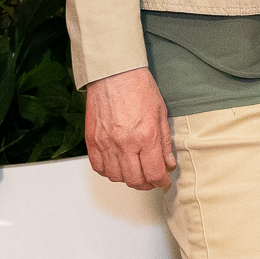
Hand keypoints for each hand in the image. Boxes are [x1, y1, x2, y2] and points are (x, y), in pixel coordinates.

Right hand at [84, 67, 174, 189]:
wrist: (114, 74)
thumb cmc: (139, 88)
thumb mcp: (161, 114)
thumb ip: (165, 142)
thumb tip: (168, 162)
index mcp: (146, 136)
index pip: (154, 172)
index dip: (161, 181)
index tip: (163, 181)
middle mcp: (124, 143)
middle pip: (134, 180)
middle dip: (146, 184)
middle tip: (151, 180)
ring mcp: (105, 144)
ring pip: (115, 177)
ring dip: (127, 179)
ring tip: (136, 172)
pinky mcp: (92, 141)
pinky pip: (98, 167)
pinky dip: (108, 171)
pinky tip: (117, 166)